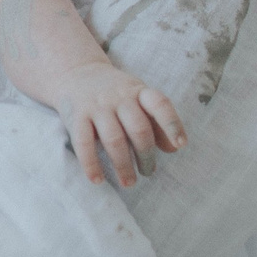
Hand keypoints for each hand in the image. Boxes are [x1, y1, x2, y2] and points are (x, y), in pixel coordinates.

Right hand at [50, 64, 184, 187]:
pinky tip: (97, 179)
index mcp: (138, 91)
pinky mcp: (76, 116)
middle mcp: (119, 96)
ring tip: (129, 182)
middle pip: (138, 128)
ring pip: (114, 139)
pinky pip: (84, 143)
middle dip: (146, 155)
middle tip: (148, 172)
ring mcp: (96, 106)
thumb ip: (157, 122)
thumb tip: (174, 148)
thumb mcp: (139, 100)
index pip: (160, 104)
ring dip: (123, 165)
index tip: (181, 144)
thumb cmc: (116, 95)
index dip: (172, 124)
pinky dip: (91, 164)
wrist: (76, 73)